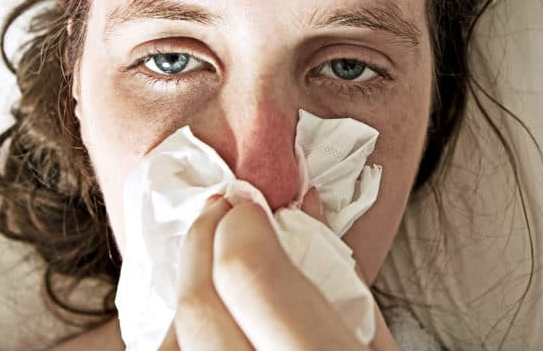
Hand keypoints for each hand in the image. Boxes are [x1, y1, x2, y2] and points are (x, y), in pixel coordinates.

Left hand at [158, 188, 397, 350]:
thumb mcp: (374, 340)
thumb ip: (338, 275)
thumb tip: (298, 206)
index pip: (252, 277)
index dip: (242, 227)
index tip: (245, 207)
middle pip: (199, 308)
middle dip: (203, 245)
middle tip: (221, 214)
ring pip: (168, 343)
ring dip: (189, 291)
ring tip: (211, 270)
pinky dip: (180, 333)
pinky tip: (210, 320)